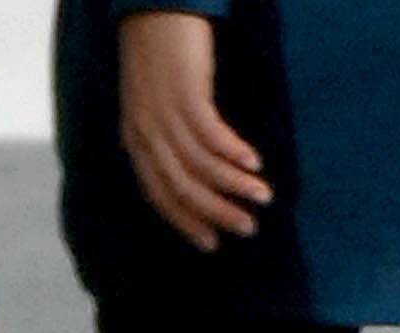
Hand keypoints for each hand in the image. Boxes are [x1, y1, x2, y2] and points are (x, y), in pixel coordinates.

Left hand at [119, 11, 271, 251]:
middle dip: (216, 213)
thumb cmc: (160, 53)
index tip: (212, 242)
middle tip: (246, 230)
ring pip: (199, 167)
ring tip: (262, 198)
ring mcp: (163, 115)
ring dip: (233, 186)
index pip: (160, 195)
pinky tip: (254, 164)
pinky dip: (233, 153)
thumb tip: (191, 166)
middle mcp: (146, 134)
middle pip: (182, 188)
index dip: (186, 221)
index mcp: (137, 140)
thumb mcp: (154, 102)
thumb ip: (165, 135)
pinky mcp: (185, 94)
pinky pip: (211, 135)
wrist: (155, 5)